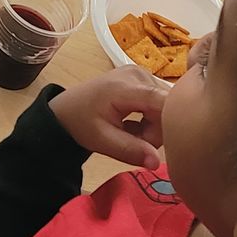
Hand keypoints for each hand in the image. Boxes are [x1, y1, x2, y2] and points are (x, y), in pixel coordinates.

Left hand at [49, 67, 166, 168]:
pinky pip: (159, 103)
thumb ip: (130, 150)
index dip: (170, 125)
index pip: (163, 101)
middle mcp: (139, 74)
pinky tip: (133, 124)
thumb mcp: (102, 141)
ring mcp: (141, 74)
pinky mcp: (143, 79)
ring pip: (165, 107)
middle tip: (134, 143)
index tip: (159, 146)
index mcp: (126, 87)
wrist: (66, 109)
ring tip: (130, 134)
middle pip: (167, 107)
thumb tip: (156, 162)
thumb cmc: (81, 123)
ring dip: (152, 127)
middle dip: (155, 132)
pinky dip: (150, 119)